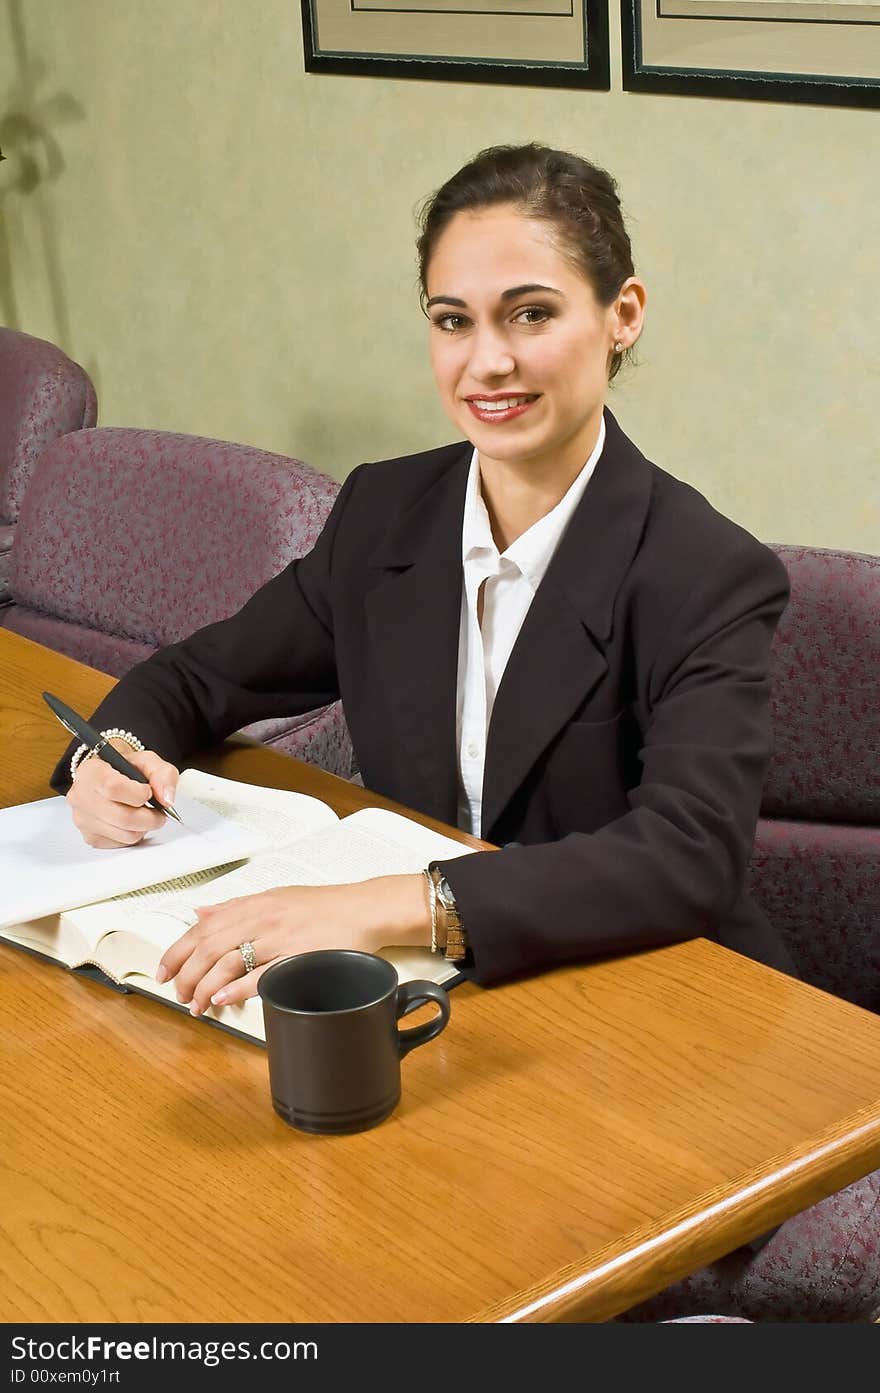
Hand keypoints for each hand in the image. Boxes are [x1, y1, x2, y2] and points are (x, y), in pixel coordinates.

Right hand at [67, 741, 179, 847]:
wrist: (109, 776)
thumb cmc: (125, 768)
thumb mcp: (147, 761)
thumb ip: (163, 774)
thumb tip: (167, 799)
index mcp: (91, 771)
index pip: (113, 788)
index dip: (138, 794)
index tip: (148, 792)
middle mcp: (81, 796)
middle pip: (122, 817)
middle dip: (150, 817)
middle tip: (159, 813)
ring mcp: (83, 819)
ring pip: (125, 834)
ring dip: (144, 827)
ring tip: (146, 814)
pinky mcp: (90, 837)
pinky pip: (121, 844)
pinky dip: (134, 835)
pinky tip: (132, 822)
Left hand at [155, 874, 430, 1016]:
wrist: (364, 909)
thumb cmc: (323, 907)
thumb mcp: (275, 896)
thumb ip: (235, 907)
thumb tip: (199, 913)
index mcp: (255, 905)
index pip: (204, 928)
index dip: (178, 951)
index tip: (164, 970)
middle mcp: (263, 918)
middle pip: (210, 946)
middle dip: (186, 973)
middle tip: (178, 993)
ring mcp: (281, 938)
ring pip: (230, 961)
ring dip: (206, 986)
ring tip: (195, 1004)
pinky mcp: (299, 957)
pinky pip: (263, 975)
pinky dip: (239, 988)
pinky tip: (223, 999)